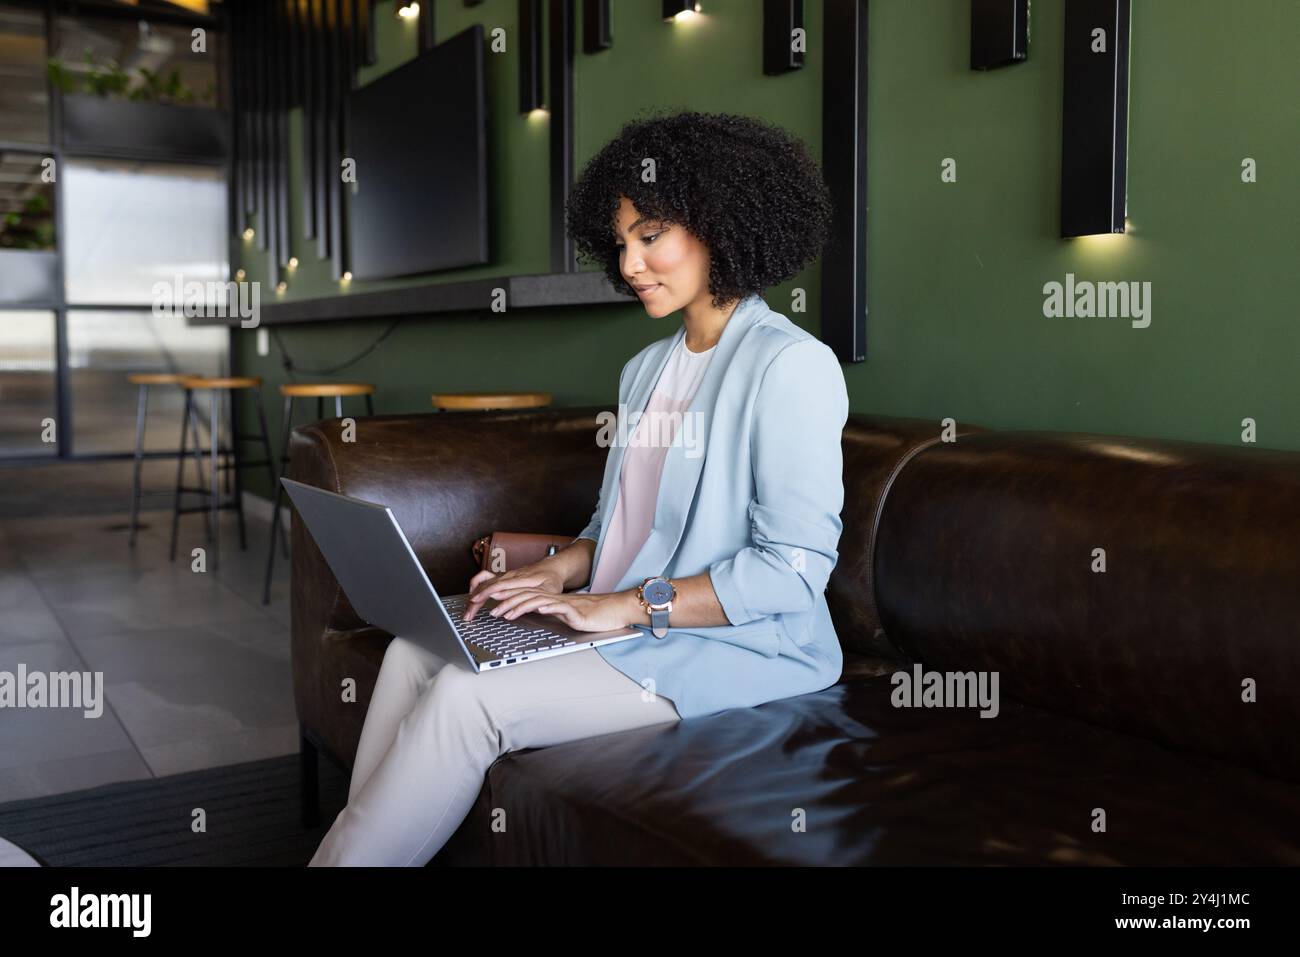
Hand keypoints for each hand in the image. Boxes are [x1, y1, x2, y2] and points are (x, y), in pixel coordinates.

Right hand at [462, 560, 564, 620]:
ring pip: (485, 583)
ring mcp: (506, 574)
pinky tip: (473, 593)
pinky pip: (486, 578)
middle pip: (487, 585)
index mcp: (520, 579)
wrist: (553, 567)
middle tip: (468, 615)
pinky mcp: (504, 576)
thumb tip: (523, 605)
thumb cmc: (552, 580)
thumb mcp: (549, 591)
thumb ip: (535, 597)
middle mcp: (510, 575)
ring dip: (474, 595)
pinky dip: (477, 585)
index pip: (498, 585)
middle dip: (475, 600)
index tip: (475, 601)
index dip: (485, 593)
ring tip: (468, 608)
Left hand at [485, 590, 636, 633]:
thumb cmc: (593, 615)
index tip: (492, 602)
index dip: (508, 598)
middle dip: (507, 602)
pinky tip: (537, 610)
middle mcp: (556, 600)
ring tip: (505, 613)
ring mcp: (565, 604)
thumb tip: (536, 612)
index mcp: (552, 600)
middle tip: (490, 608)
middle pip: (527, 597)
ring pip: (538, 601)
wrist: (615, 611)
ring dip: (519, 606)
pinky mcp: (576, 612)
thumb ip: (552, 612)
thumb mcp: (567, 615)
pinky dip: (546, 608)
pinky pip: (559, 608)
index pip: (526, 597)